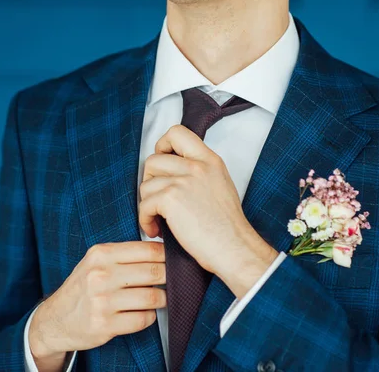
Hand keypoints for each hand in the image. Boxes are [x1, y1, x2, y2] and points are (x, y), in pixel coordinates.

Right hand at [28, 241, 165, 371]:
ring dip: (162, 298)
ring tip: (161, 297)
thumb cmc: (82, 287)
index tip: (173, 259)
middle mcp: (100, 275)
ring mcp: (102, 301)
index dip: (167, 254)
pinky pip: (143, 319)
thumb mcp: (95, 261)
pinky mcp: (105, 324)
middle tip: (173, 279)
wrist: (55, 319)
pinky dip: (149, 316)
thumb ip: (123, 254)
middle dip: (169, 276)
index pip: (147, 250)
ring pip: (152, 297)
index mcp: (100, 254)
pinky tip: (143, 313)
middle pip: (153, 272)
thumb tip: (161, 250)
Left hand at [139, 125, 277, 297]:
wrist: (234, 247)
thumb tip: (173, 169)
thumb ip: (200, 171)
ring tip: (159, 219)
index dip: (162, 146)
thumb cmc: (227, 226)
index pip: (177, 132)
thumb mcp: (220, 184)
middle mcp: (196, 166)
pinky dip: (145, 220)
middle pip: (153, 159)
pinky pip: (144, 204)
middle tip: (158, 198)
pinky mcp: (171, 199)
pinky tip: (155, 229)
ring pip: (146, 184)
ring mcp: (183, 181)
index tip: (163, 164)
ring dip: (147, 203)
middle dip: (150, 181)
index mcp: (210, 160)